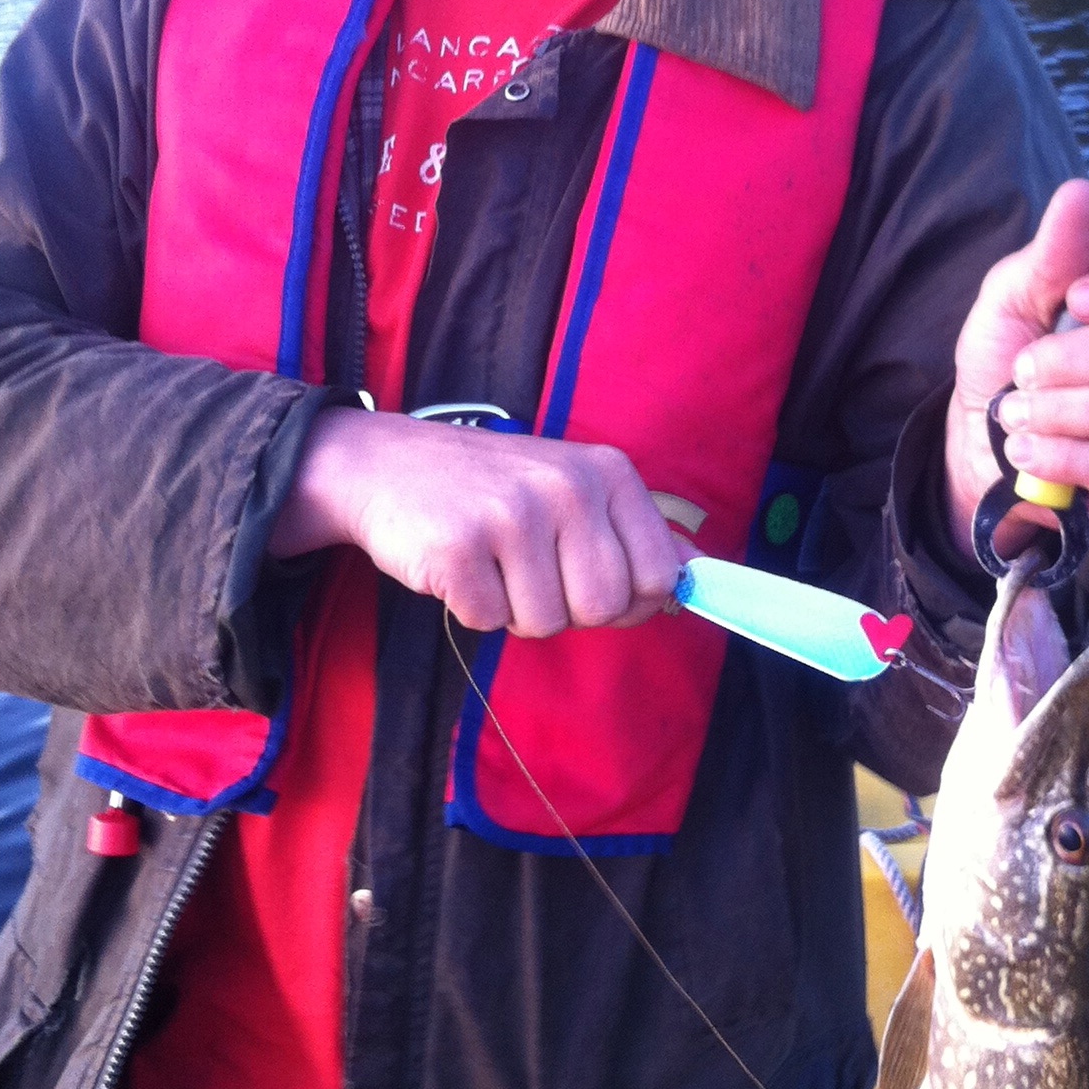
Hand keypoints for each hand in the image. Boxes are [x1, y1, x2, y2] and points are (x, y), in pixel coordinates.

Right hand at [269, 408, 686, 635]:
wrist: (385, 464)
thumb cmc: (492, 489)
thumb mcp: (576, 489)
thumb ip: (640, 534)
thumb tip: (704, 579)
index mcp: (607, 473)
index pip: (659, 577)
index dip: (626, 599)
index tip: (587, 578)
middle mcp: (566, 487)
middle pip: (604, 607)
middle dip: (566, 608)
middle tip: (528, 569)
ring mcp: (511, 514)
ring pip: (546, 623)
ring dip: (514, 610)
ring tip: (492, 562)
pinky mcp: (458, 548)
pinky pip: (489, 622)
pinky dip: (471, 609)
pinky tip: (459, 565)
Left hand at [943, 179, 1088, 557]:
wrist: (983, 445)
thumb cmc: (1009, 359)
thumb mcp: (1013, 297)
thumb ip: (1052, 252)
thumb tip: (1083, 193)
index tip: (1076, 300)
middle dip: (1069, 363)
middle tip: (1021, 371)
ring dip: (1061, 413)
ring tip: (1015, 415)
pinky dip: (1067, 460)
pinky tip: (1029, 454)